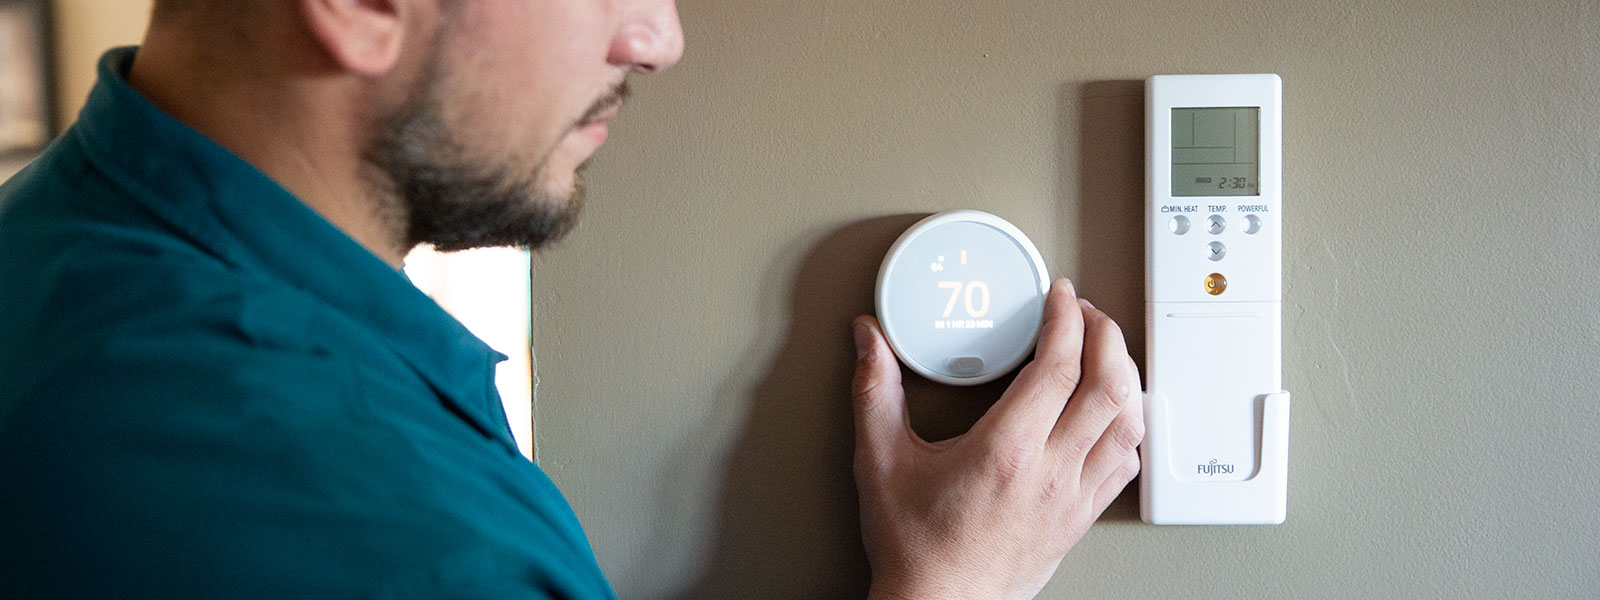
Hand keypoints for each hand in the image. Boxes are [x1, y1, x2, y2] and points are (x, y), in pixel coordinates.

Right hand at [851, 279, 1143, 599]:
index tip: (1060, 297)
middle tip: (1088, 313)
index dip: (1067, 320)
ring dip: (1124, 376)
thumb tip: (870, 343)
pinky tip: (1110, 413)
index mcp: (1006, 452)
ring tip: (1105, 352)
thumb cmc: (915, 549)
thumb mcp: (880, 462)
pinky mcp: (1080, 518)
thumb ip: (874, 393)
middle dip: (1106, 335)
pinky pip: (1125, 462)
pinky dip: (1127, 425)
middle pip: (1109, 386)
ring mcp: (1073, 498)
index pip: (1059, 368)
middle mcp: (1050, 473)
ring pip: (1129, 423)